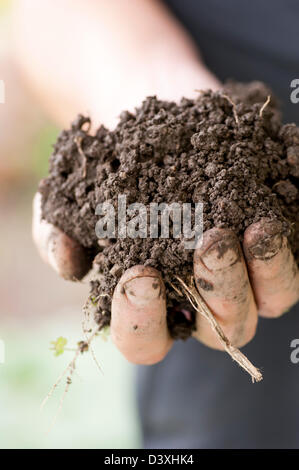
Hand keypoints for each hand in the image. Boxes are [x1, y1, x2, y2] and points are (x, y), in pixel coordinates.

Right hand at [33, 193, 298, 363]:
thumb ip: (56, 237)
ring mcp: (240, 276)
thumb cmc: (105, 174)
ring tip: (244, 229)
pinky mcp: (268, 245)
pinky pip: (287, 270)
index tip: (138, 275)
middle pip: (220, 329)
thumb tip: (69, 264)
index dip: (141, 320)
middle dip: (216, 292)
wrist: (145, 119)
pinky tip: (265, 218)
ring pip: (264, 305)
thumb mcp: (62, 204)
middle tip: (206, 242)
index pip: (145, 340)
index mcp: (149, 305)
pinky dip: (281, 253)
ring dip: (258, 276)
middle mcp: (199, 300)